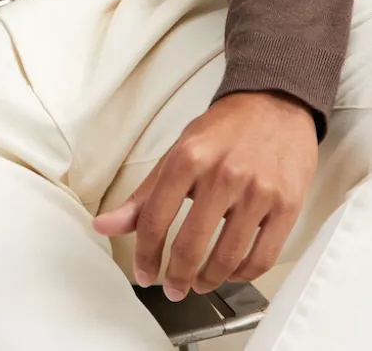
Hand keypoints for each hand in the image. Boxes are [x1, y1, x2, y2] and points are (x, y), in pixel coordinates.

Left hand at [92, 90, 317, 300]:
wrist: (274, 105)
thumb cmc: (224, 130)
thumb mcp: (178, 152)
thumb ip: (144, 194)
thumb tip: (105, 225)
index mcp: (188, 157)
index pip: (155, 218)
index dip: (145, 254)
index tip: (143, 272)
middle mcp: (222, 174)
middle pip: (190, 244)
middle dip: (176, 276)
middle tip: (171, 287)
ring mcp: (257, 192)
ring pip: (226, 257)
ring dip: (208, 280)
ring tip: (198, 283)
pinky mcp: (287, 206)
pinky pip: (261, 256)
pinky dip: (242, 275)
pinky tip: (231, 273)